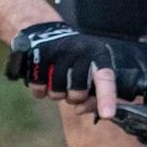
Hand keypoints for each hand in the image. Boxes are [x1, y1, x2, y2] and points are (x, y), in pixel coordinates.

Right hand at [5, 23, 146, 119]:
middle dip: (73, 97)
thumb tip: (79, 110)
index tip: (107, 114)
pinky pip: (39, 87)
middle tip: (71, 86)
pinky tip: (42, 79)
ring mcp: (59, 50)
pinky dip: (40, 90)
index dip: (106, 98)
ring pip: (57, 93)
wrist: (46, 32)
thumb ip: (92, 98)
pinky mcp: (38, 53)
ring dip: (56, 94)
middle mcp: (80, 50)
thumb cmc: (75, 62)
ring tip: (56, 80)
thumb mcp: (90, 74)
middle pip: (77, 93)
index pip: (105, 78)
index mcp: (98, 54)